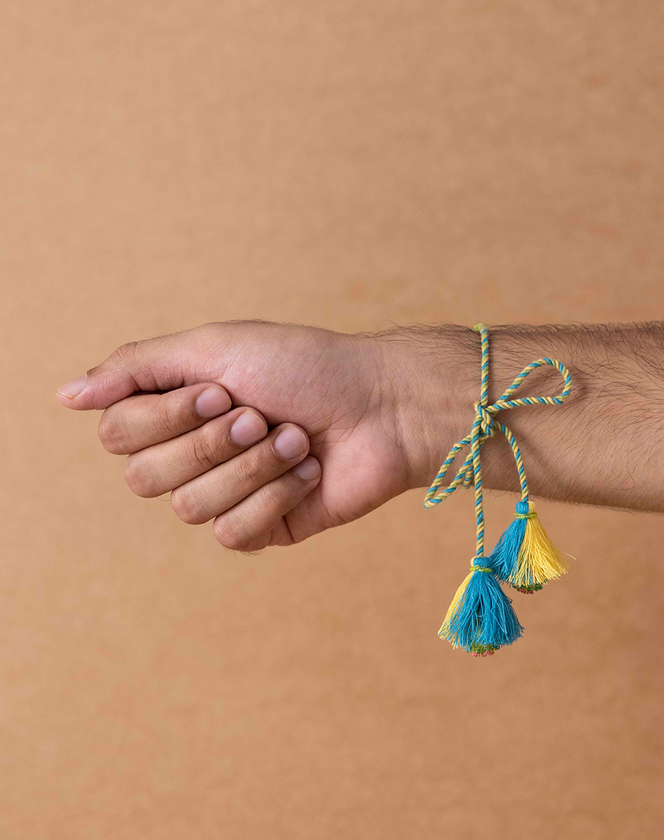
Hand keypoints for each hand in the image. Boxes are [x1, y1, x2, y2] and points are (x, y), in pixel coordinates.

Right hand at [56, 320, 473, 551]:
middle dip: (209, 442)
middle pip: (144, 478)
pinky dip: (273, 495)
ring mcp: (226, 493)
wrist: (382, 406)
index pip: (118, 435)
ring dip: (249, 467)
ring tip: (293, 439)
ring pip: (188, 508)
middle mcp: (193, 451)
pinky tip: (307, 472)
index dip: (166, 417)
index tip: (221, 388)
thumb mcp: (217, 346)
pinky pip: (231, 534)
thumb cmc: (306, 365)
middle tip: (258, 413)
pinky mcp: (262, 528)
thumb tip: (66, 395)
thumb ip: (138, 367)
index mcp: (177, 407)